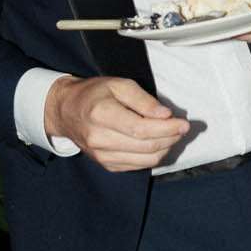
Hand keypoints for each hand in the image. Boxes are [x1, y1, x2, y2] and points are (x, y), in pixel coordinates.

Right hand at [44, 75, 190, 171]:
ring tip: (173, 134)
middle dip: (171, 138)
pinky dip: (154, 156)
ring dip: (165, 148)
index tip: (184, 123)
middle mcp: (100, 139)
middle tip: (182, 128)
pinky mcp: (107, 165)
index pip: (141, 129)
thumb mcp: (118, 85)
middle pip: (146, 146)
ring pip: (146, 159)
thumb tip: (165, 115)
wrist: (66, 112)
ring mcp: (102, 156)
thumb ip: (143, 99)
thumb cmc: (94, 94)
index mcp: (101, 115)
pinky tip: (159, 143)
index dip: (167, 128)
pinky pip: (138, 165)